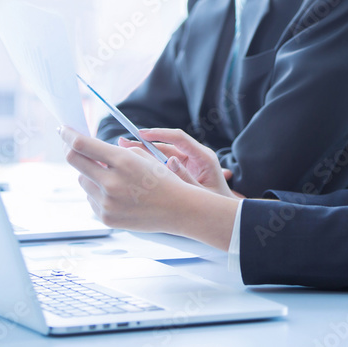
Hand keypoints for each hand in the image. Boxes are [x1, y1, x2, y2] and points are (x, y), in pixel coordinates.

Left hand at [64, 132, 239, 249]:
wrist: (179, 210)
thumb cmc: (162, 179)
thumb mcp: (142, 157)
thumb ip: (114, 151)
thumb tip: (87, 148)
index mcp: (123, 161)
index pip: (83, 145)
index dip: (68, 134)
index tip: (63, 128)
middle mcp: (112, 182)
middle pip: (74, 161)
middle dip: (70, 150)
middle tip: (71, 145)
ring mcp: (108, 203)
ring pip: (82, 180)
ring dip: (90, 173)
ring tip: (111, 176)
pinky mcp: (106, 217)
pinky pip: (90, 198)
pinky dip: (97, 192)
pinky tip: (117, 193)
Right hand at [118, 129, 238, 198]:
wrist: (224, 213)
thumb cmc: (217, 203)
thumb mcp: (202, 193)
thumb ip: (186, 178)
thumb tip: (170, 161)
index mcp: (203, 157)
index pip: (179, 138)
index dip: (160, 134)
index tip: (142, 133)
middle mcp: (195, 156)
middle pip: (167, 145)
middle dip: (145, 143)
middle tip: (124, 142)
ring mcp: (188, 162)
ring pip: (162, 154)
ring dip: (144, 152)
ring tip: (123, 150)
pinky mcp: (182, 169)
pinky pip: (163, 164)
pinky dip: (150, 163)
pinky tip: (133, 163)